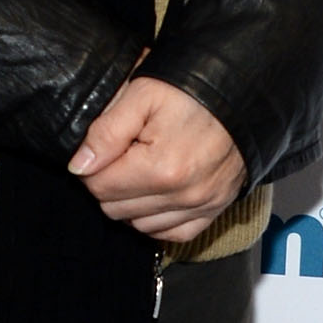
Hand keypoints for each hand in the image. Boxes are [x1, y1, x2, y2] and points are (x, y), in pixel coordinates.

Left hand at [68, 79, 247, 243]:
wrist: (243, 92)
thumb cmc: (191, 89)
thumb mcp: (142, 94)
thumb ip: (105, 132)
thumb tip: (79, 167)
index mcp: (160, 168)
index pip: (99, 187)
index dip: (92, 167)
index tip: (104, 148)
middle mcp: (183, 195)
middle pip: (116, 210)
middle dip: (111, 184)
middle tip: (124, 154)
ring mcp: (201, 206)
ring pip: (139, 226)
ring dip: (132, 203)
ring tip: (142, 169)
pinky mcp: (215, 210)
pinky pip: (172, 233)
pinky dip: (158, 219)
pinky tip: (157, 193)